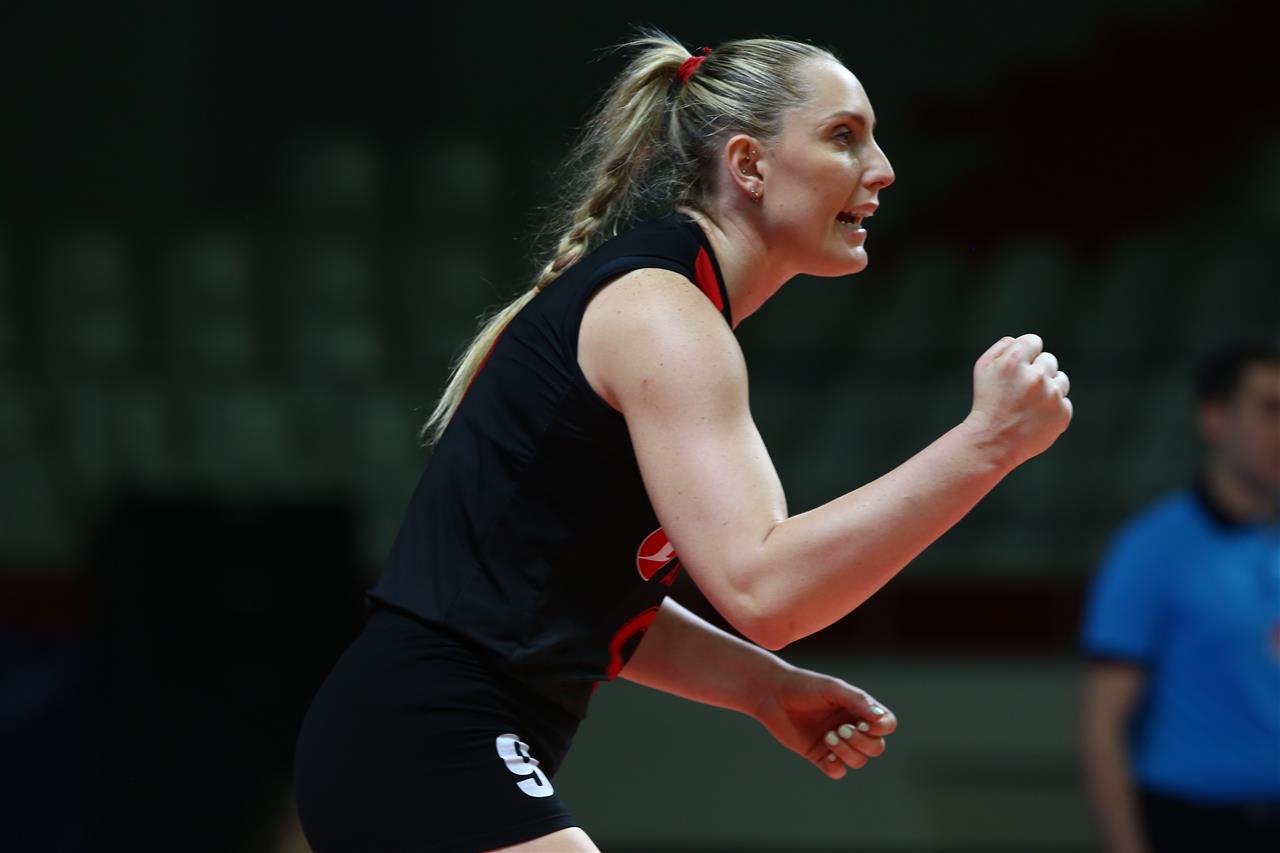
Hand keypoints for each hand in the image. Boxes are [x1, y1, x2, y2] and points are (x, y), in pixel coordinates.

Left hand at [751, 664, 896, 779]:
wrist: (773, 694)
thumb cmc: (805, 686)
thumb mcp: (833, 689)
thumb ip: (858, 701)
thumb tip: (881, 720)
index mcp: (859, 709)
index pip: (886, 725)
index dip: (882, 728)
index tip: (863, 721)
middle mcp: (851, 727)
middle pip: (875, 747)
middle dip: (862, 742)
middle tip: (841, 729)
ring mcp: (836, 743)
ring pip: (858, 761)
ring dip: (847, 752)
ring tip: (829, 737)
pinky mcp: (818, 755)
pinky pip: (837, 771)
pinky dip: (836, 766)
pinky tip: (826, 754)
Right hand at [966, 332, 1072, 466]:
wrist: (993, 442)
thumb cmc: (987, 402)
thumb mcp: (983, 369)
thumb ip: (1002, 347)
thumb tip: (1021, 340)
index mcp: (1013, 361)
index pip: (1034, 341)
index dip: (1025, 354)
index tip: (1017, 369)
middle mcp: (1035, 376)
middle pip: (1049, 359)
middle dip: (1036, 371)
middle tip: (1020, 390)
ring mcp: (1051, 396)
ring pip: (1060, 380)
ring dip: (1048, 388)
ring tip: (1029, 404)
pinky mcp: (1063, 414)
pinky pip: (1064, 402)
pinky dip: (1052, 409)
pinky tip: (1035, 417)